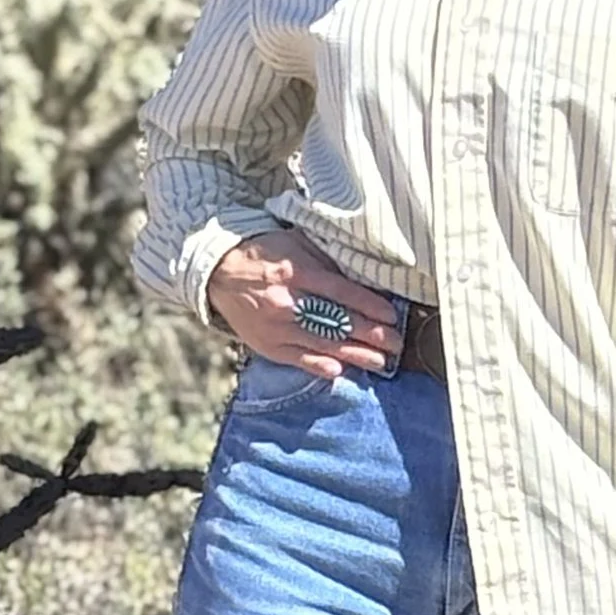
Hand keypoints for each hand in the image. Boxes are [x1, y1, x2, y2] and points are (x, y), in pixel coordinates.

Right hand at [205, 229, 402, 380]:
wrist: (218, 272)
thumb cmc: (265, 254)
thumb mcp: (295, 243)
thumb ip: (326, 259)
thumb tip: (361, 274)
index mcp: (296, 272)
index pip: (341, 292)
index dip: (369, 306)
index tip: (392, 315)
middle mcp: (287, 302)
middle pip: (337, 322)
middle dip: (371, 336)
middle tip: (397, 344)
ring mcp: (276, 327)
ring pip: (322, 345)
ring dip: (355, 356)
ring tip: (381, 363)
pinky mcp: (267, 345)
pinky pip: (298, 359)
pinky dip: (319, 366)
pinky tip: (341, 371)